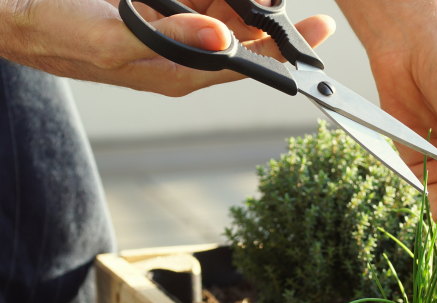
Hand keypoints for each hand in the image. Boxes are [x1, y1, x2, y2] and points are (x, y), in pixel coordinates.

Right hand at [0, 0, 334, 95]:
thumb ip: (172, 41)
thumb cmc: (54, 31)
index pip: (245, 66)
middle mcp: (181, 55)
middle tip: (294, 2)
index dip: (285, 52)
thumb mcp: (112, 37)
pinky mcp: (158, 10)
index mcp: (177, 73)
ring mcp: (171, 31)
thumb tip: (227, 43)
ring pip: (226, 13)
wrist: (14, 13)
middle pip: (243, 38)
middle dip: (272, 18)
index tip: (318, 30)